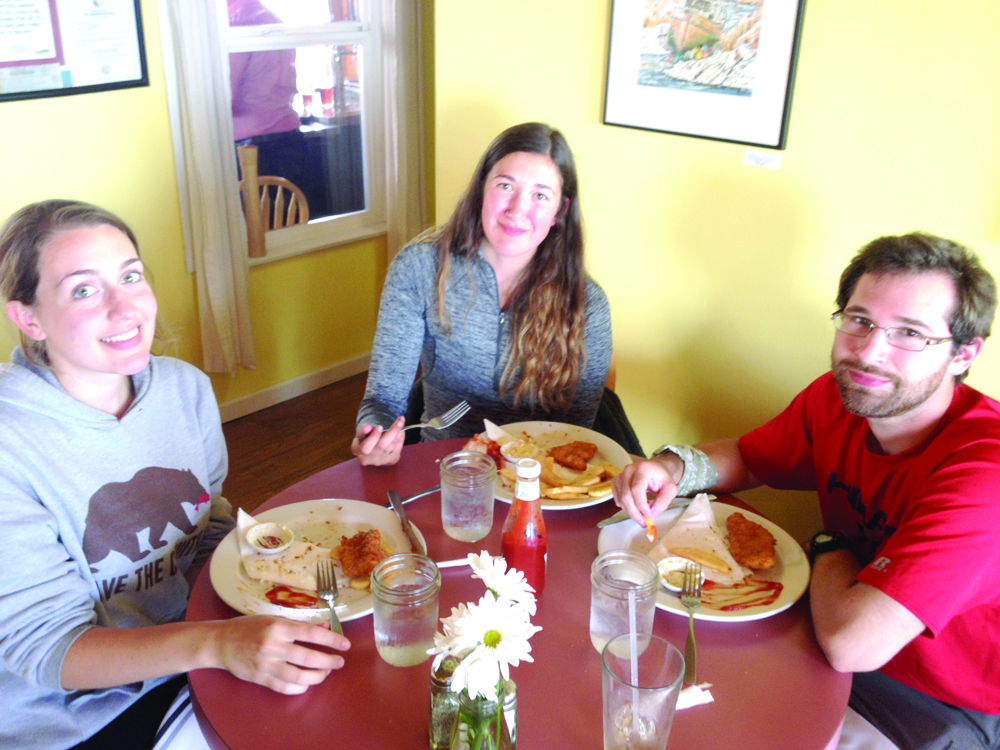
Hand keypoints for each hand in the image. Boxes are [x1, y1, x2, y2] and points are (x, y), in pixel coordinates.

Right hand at [209, 616, 350, 694]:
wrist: (220, 642)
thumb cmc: (249, 627)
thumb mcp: (274, 619)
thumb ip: (299, 625)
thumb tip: (324, 626)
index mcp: (278, 627)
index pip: (312, 634)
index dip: (332, 640)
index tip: (345, 645)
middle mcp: (273, 646)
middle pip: (308, 657)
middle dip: (329, 661)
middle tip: (338, 662)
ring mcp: (266, 664)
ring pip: (299, 676)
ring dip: (317, 676)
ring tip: (324, 673)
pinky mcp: (259, 678)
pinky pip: (284, 687)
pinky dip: (299, 686)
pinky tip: (306, 682)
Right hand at [351, 417, 404, 465]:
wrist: (374, 448)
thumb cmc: (366, 437)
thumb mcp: (362, 431)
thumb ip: (363, 429)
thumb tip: (367, 428)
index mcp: (357, 451)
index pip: (365, 447)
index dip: (374, 437)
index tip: (380, 426)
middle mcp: (369, 459)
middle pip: (382, 446)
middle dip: (391, 432)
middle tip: (398, 422)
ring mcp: (381, 461)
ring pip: (392, 445)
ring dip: (398, 431)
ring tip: (400, 422)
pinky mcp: (391, 460)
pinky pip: (399, 446)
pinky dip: (401, 436)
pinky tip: (400, 430)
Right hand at [611, 455, 683, 526]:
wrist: (656, 469)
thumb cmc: (663, 479)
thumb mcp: (670, 489)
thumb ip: (663, 502)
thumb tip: (652, 515)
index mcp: (643, 468)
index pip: (637, 489)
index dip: (641, 504)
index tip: (649, 516)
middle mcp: (629, 469)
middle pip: (627, 495)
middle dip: (634, 512)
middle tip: (643, 522)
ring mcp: (621, 475)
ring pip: (621, 499)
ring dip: (631, 510)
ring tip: (643, 510)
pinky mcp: (616, 481)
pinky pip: (617, 498)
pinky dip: (625, 506)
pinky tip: (635, 505)